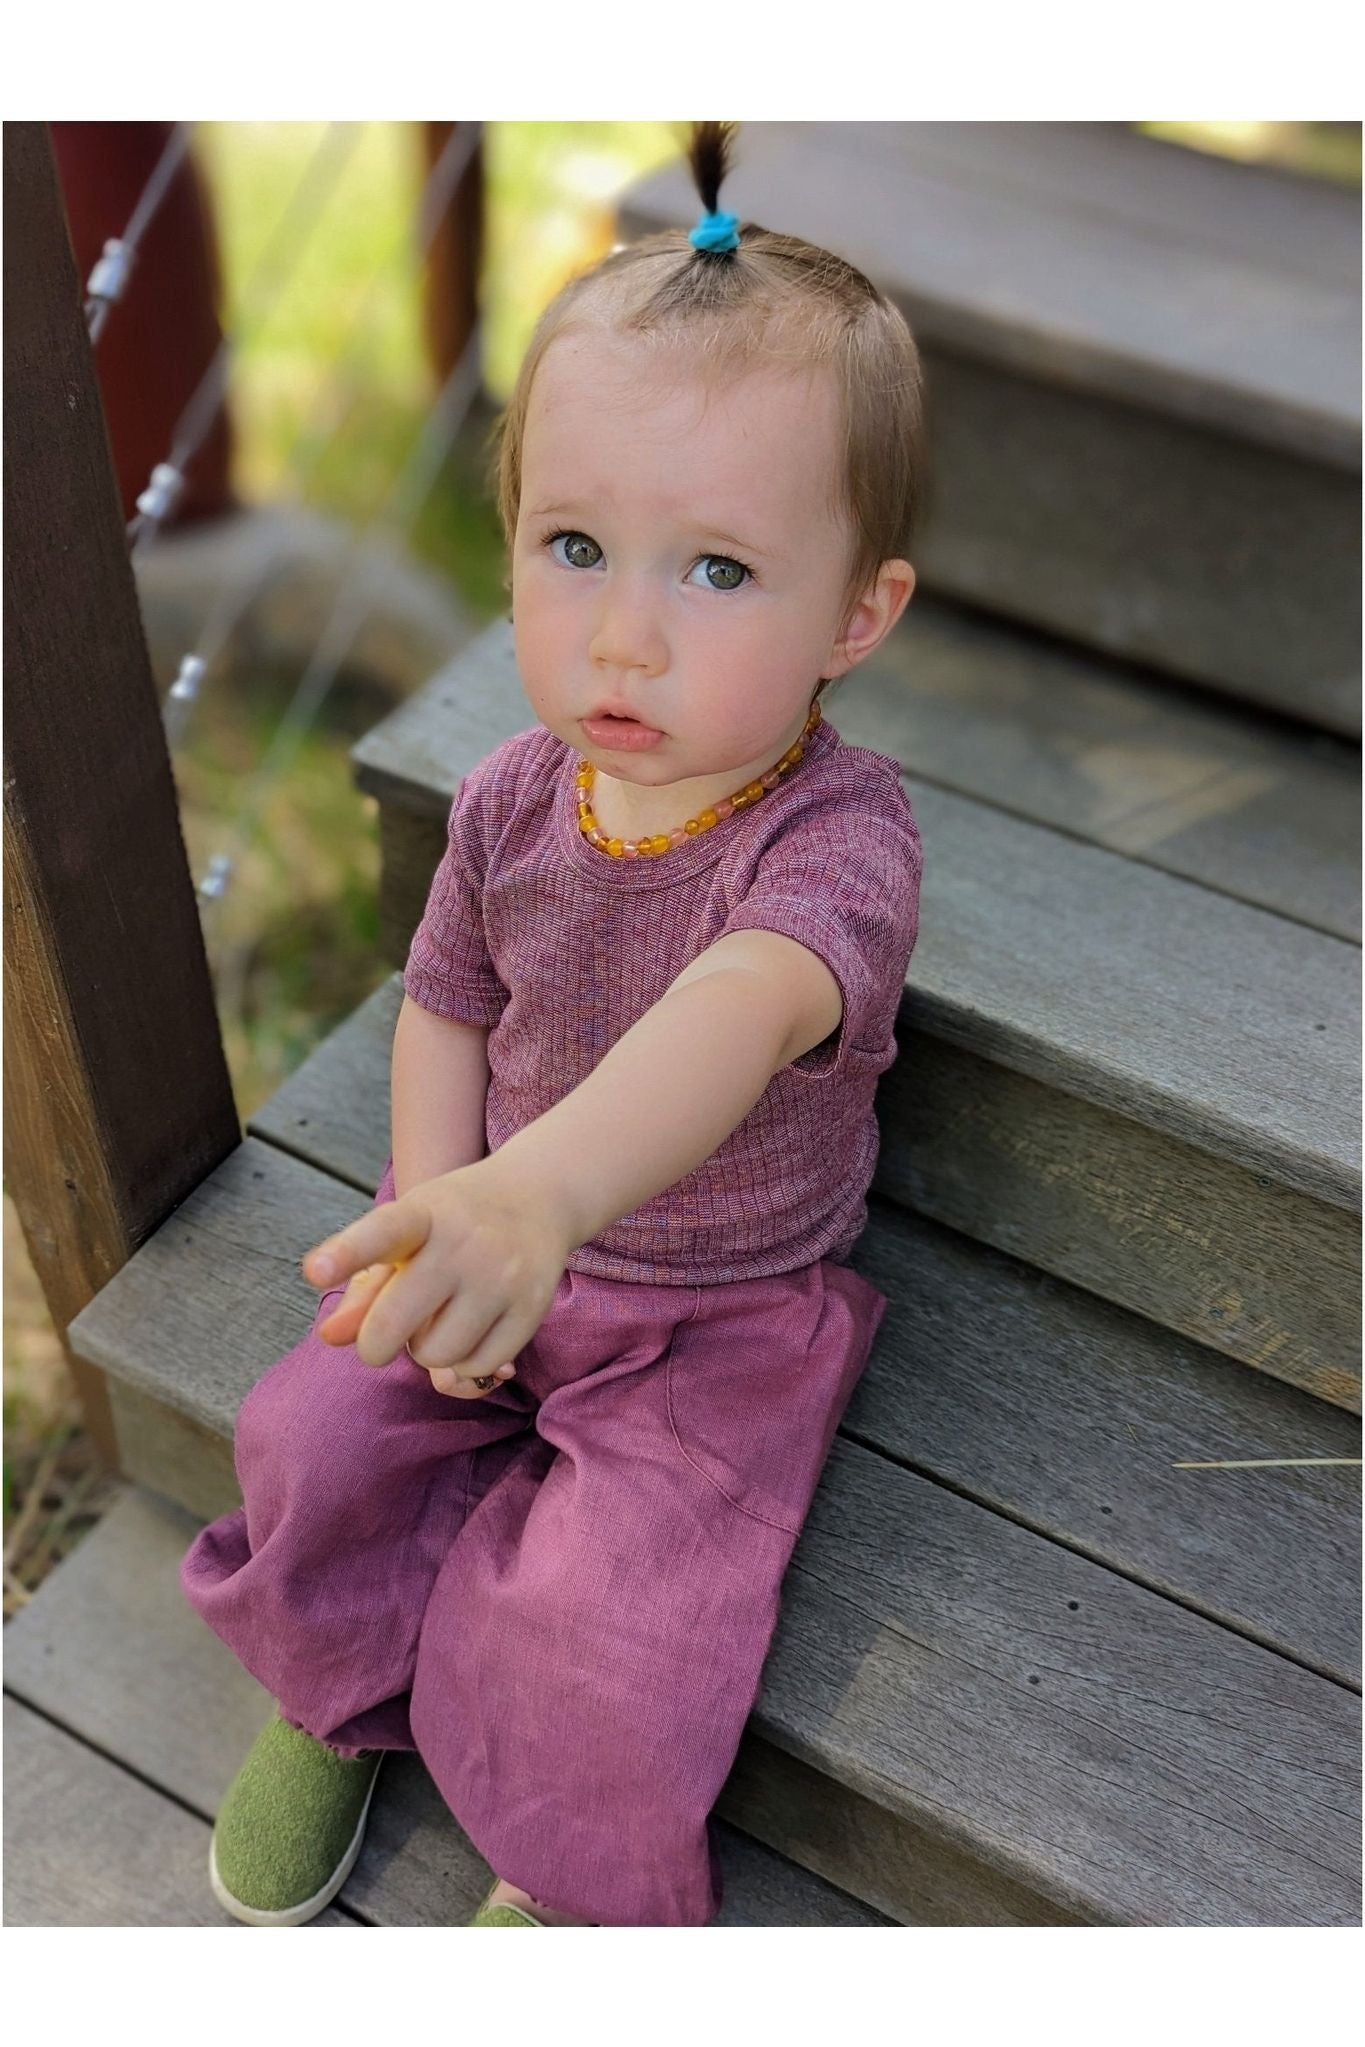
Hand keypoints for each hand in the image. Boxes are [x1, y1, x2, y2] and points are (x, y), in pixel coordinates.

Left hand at [303, 1155, 574, 1398]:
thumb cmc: (455, 1218)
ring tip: (439, 1320)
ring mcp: (502, 1277)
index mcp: (424, 1213)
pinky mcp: (532, 1308)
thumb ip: (364, 1284)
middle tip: (379, 1341)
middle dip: (375, 1345)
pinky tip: (470, 1332)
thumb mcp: (407, 1229)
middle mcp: (464, 1243)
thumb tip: (330, 1337)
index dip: (346, 1254)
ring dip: (426, 1350)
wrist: (541, 1193)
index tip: (315, 1271)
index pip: (383, 1234)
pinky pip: (477, 1367)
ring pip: (436, 1355)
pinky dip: (464, 1363)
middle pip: (396, 1322)